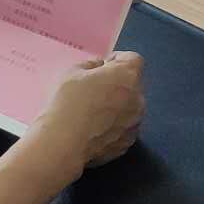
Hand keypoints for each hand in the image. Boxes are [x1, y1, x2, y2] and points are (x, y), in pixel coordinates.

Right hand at [31, 52, 144, 170]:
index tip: (103, 67)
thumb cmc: (69, 100)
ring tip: (94, 114)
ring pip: (129, 109)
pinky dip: (113, 127)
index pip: (134, 59)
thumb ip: (91, 65)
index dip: (119, 60)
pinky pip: (123, 129)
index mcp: (127, 76)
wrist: (65, 141)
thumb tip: (99, 68)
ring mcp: (135, 124)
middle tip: (95, 91)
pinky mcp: (127, 143)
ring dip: (117, 107)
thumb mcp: (73, 72)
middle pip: (132, 85)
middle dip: (118, 85)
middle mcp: (138, 99)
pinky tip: (94, 131)